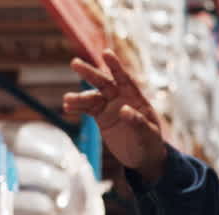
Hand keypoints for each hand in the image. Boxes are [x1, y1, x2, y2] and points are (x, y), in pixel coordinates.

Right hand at [63, 49, 165, 181]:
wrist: (143, 157)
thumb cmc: (151, 143)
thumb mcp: (148, 134)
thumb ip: (137, 122)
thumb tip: (124, 110)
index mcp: (136, 98)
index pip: (125, 79)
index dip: (116, 66)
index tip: (106, 53)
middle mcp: (121, 98)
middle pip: (104, 83)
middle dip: (90, 74)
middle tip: (75, 63)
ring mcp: (110, 107)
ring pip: (92, 97)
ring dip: (79, 98)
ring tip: (67, 100)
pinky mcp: (101, 117)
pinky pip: (87, 110)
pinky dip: (77, 108)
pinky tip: (68, 107)